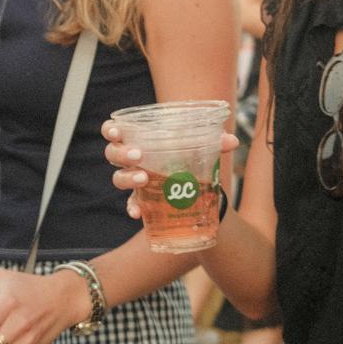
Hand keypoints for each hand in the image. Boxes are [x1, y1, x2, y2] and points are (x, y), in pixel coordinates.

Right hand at [100, 118, 237, 219]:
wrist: (195, 181)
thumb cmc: (190, 154)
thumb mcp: (201, 145)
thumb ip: (214, 142)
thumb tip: (232, 141)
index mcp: (140, 137)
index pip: (114, 130)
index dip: (110, 130)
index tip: (116, 132)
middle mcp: (132, 158)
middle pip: (113, 154)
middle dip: (121, 153)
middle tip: (139, 155)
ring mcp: (134, 179)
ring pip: (118, 178)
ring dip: (128, 177)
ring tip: (143, 178)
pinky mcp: (141, 199)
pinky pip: (131, 203)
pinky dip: (133, 207)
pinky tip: (138, 212)